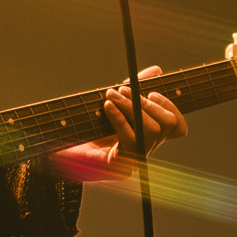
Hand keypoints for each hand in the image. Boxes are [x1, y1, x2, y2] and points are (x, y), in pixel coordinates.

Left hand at [49, 65, 187, 182]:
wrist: (57, 148)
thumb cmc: (85, 125)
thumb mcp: (114, 101)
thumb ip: (136, 87)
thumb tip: (156, 70)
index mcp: (148, 136)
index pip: (178, 127)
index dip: (171, 106)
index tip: (151, 92)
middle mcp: (145, 150)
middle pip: (168, 125)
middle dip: (147, 102)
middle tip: (123, 90)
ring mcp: (134, 160)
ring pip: (152, 131)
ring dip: (131, 107)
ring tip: (111, 96)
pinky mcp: (120, 166)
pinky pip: (129, 140)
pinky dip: (119, 118)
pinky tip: (106, 106)